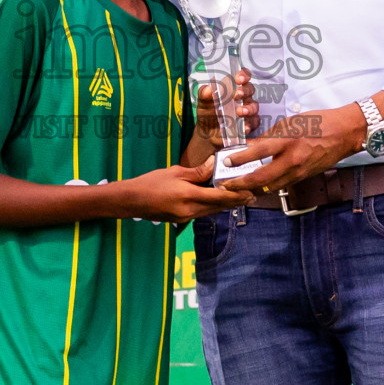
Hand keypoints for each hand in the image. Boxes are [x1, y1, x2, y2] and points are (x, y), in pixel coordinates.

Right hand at [117, 158, 251, 223]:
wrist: (131, 201)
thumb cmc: (151, 182)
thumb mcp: (174, 172)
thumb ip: (196, 172)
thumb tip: (214, 164)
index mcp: (188, 196)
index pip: (218, 197)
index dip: (236, 195)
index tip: (250, 192)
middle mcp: (189, 210)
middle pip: (218, 207)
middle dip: (235, 201)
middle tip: (252, 196)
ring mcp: (186, 217)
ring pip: (211, 211)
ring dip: (226, 205)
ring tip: (240, 198)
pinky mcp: (182, 220)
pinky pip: (202, 212)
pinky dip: (213, 206)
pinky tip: (219, 201)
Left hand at [196, 68, 258, 148]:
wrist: (208, 135)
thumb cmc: (208, 114)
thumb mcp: (203, 104)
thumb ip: (204, 95)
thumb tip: (208, 89)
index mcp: (232, 88)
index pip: (242, 76)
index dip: (243, 75)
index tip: (238, 79)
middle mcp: (242, 97)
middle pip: (250, 89)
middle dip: (245, 91)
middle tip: (236, 95)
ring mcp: (247, 110)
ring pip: (254, 106)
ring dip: (249, 108)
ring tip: (240, 112)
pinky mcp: (249, 123)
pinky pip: (254, 123)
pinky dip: (250, 124)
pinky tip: (244, 128)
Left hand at [219, 104, 365, 193]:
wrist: (344, 134)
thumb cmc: (319, 123)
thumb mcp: (291, 122)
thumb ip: (270, 135)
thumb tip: (251, 145)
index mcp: (288, 141)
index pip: (259, 151)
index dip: (240, 158)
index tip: (226, 160)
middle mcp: (293, 160)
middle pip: (262, 178)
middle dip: (241, 184)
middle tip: (226, 184)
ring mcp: (299, 172)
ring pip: (270, 186)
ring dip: (252, 189)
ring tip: (237, 188)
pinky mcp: (303, 177)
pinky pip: (281, 184)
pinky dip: (267, 186)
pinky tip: (257, 185)